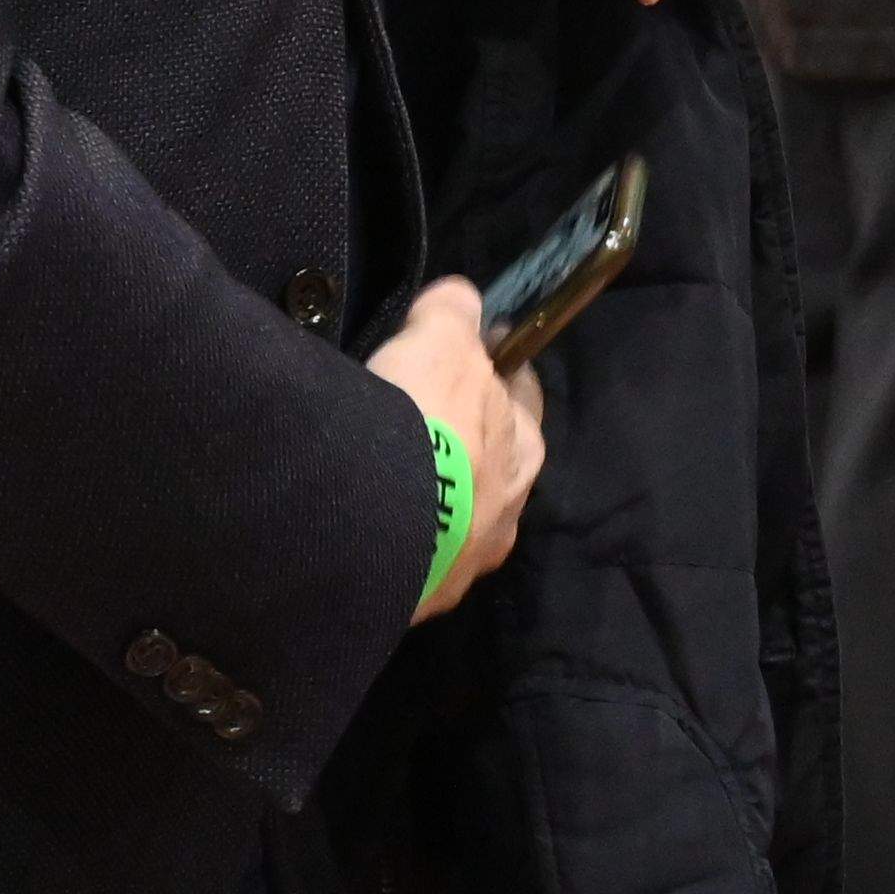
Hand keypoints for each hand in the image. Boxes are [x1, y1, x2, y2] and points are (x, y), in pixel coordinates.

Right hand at [368, 277, 548, 618]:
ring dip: (435, 498)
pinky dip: (403, 537)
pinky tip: (372, 521)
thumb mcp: (439, 338)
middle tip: (423, 420)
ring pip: (459, 517)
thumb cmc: (421, 419)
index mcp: (523, 446)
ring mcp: (469, 558)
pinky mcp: (426, 594)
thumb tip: (461, 301)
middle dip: (468, 443)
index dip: (496, 375)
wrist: (376, 518)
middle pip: (494, 465)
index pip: (522, 399)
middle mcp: (509, 509)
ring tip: (389, 478)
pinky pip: (419, 556)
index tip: (468, 360)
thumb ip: (454, 313)